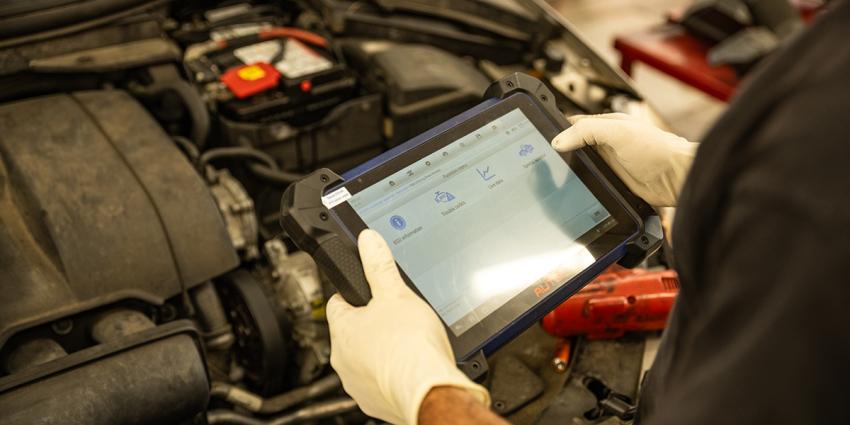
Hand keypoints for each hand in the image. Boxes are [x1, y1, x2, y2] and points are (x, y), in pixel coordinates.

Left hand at [326, 230, 489, 424]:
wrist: (431, 392)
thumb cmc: (411, 348)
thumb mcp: (397, 293)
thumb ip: (379, 265)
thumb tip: (368, 241)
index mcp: (343, 331)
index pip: (337, 303)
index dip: (354, 294)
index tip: (368, 292)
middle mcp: (344, 361)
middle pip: (353, 333)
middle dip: (372, 325)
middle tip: (396, 318)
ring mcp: (359, 384)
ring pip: (366, 360)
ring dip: (382, 352)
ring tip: (407, 343)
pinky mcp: (377, 402)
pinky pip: (381, 383)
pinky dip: (393, 374)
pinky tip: (410, 366)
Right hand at [552, 113, 697, 207]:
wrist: (677, 178)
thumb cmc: (657, 150)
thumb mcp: (618, 133)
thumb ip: (587, 132)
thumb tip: (558, 140)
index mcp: (606, 125)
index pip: (572, 125)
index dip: (556, 130)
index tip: (539, 138)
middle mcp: (605, 144)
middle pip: (573, 147)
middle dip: (559, 153)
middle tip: (542, 161)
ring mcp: (608, 164)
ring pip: (579, 166)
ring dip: (569, 171)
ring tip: (552, 177)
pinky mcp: (613, 182)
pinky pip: (590, 183)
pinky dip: (581, 185)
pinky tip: (573, 190)